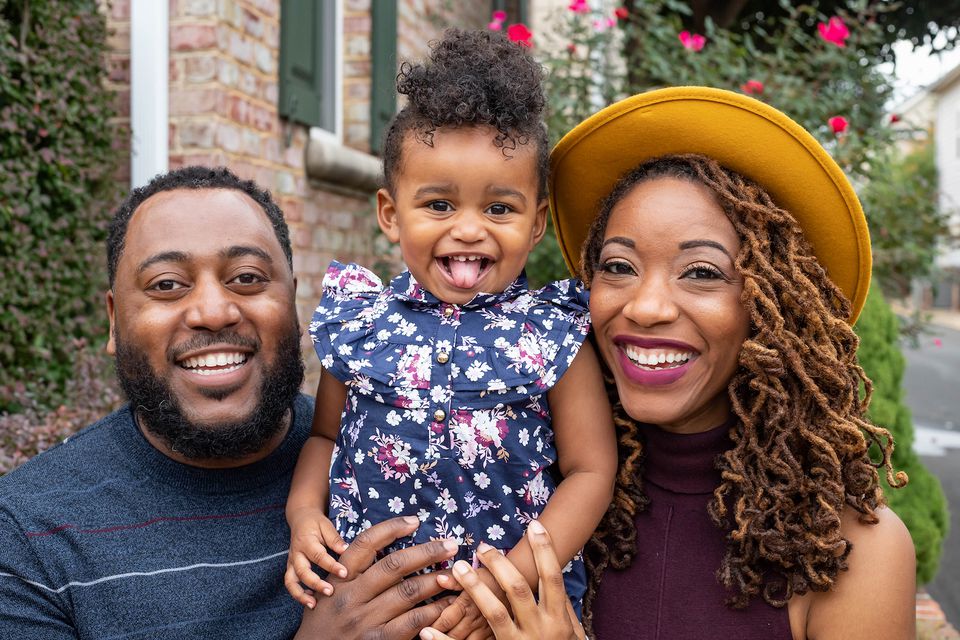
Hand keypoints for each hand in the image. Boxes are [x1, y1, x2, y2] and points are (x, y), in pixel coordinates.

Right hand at [285, 507, 348, 606]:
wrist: (300, 519)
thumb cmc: (316, 523)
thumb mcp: (326, 525)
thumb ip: (334, 538)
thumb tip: (345, 550)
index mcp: (306, 541)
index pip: (319, 556)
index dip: (331, 566)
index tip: (344, 573)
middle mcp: (296, 553)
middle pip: (302, 571)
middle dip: (315, 583)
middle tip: (330, 592)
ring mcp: (291, 562)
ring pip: (290, 581)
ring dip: (300, 595)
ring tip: (313, 604)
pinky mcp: (290, 568)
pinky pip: (290, 584)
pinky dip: (298, 594)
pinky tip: (310, 601)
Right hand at [294, 516, 460, 639]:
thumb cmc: (325, 623)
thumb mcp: (328, 592)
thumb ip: (353, 572)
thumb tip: (387, 546)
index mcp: (339, 579)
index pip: (365, 543)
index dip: (392, 528)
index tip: (415, 521)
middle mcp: (351, 597)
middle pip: (394, 565)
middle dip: (427, 552)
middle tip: (451, 545)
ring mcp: (364, 620)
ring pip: (408, 592)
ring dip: (436, 580)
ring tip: (454, 574)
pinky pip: (412, 621)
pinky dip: (433, 611)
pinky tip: (447, 604)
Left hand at [420, 520, 584, 639]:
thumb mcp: (572, 632)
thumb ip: (563, 608)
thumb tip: (557, 579)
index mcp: (558, 620)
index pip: (552, 577)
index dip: (545, 551)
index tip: (534, 526)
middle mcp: (539, 630)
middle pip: (518, 590)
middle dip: (500, 566)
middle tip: (484, 546)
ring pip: (494, 613)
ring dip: (474, 588)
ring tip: (457, 568)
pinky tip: (427, 631)